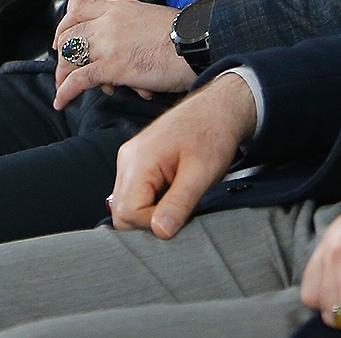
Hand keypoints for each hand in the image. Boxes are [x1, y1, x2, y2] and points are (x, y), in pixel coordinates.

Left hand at [51, 0, 189, 107]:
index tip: (63, 40)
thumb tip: (131, 38)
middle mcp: (108, 22)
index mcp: (119, 7)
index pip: (79, 11)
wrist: (195, 44)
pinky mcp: (111, 67)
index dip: (65, 27)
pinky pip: (79, 79)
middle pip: (71, 35)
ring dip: (62, 76)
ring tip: (61, 89)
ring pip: (71, 58)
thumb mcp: (152, 17)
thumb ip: (133, 24)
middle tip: (62, 68)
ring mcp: (108, 44)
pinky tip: (62, 101)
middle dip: (62, 54)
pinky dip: (66, 91)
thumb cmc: (183, 34)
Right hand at [106, 71, 256, 238]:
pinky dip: (153, 202)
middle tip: (180, 213)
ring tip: (179, 200)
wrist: (218, 109)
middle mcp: (127, 160)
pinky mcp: (138, 162)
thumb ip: (178, 203)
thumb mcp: (201, 173)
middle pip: (122, 211)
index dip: (152, 224)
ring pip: (128, 204)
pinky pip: (136, 193)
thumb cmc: (212, 134)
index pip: (127, 213)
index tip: (179, 217)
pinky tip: (173, 194)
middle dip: (150, 221)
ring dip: (152, 212)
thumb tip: (160, 232)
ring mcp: (131, 160)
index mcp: (138, 161)